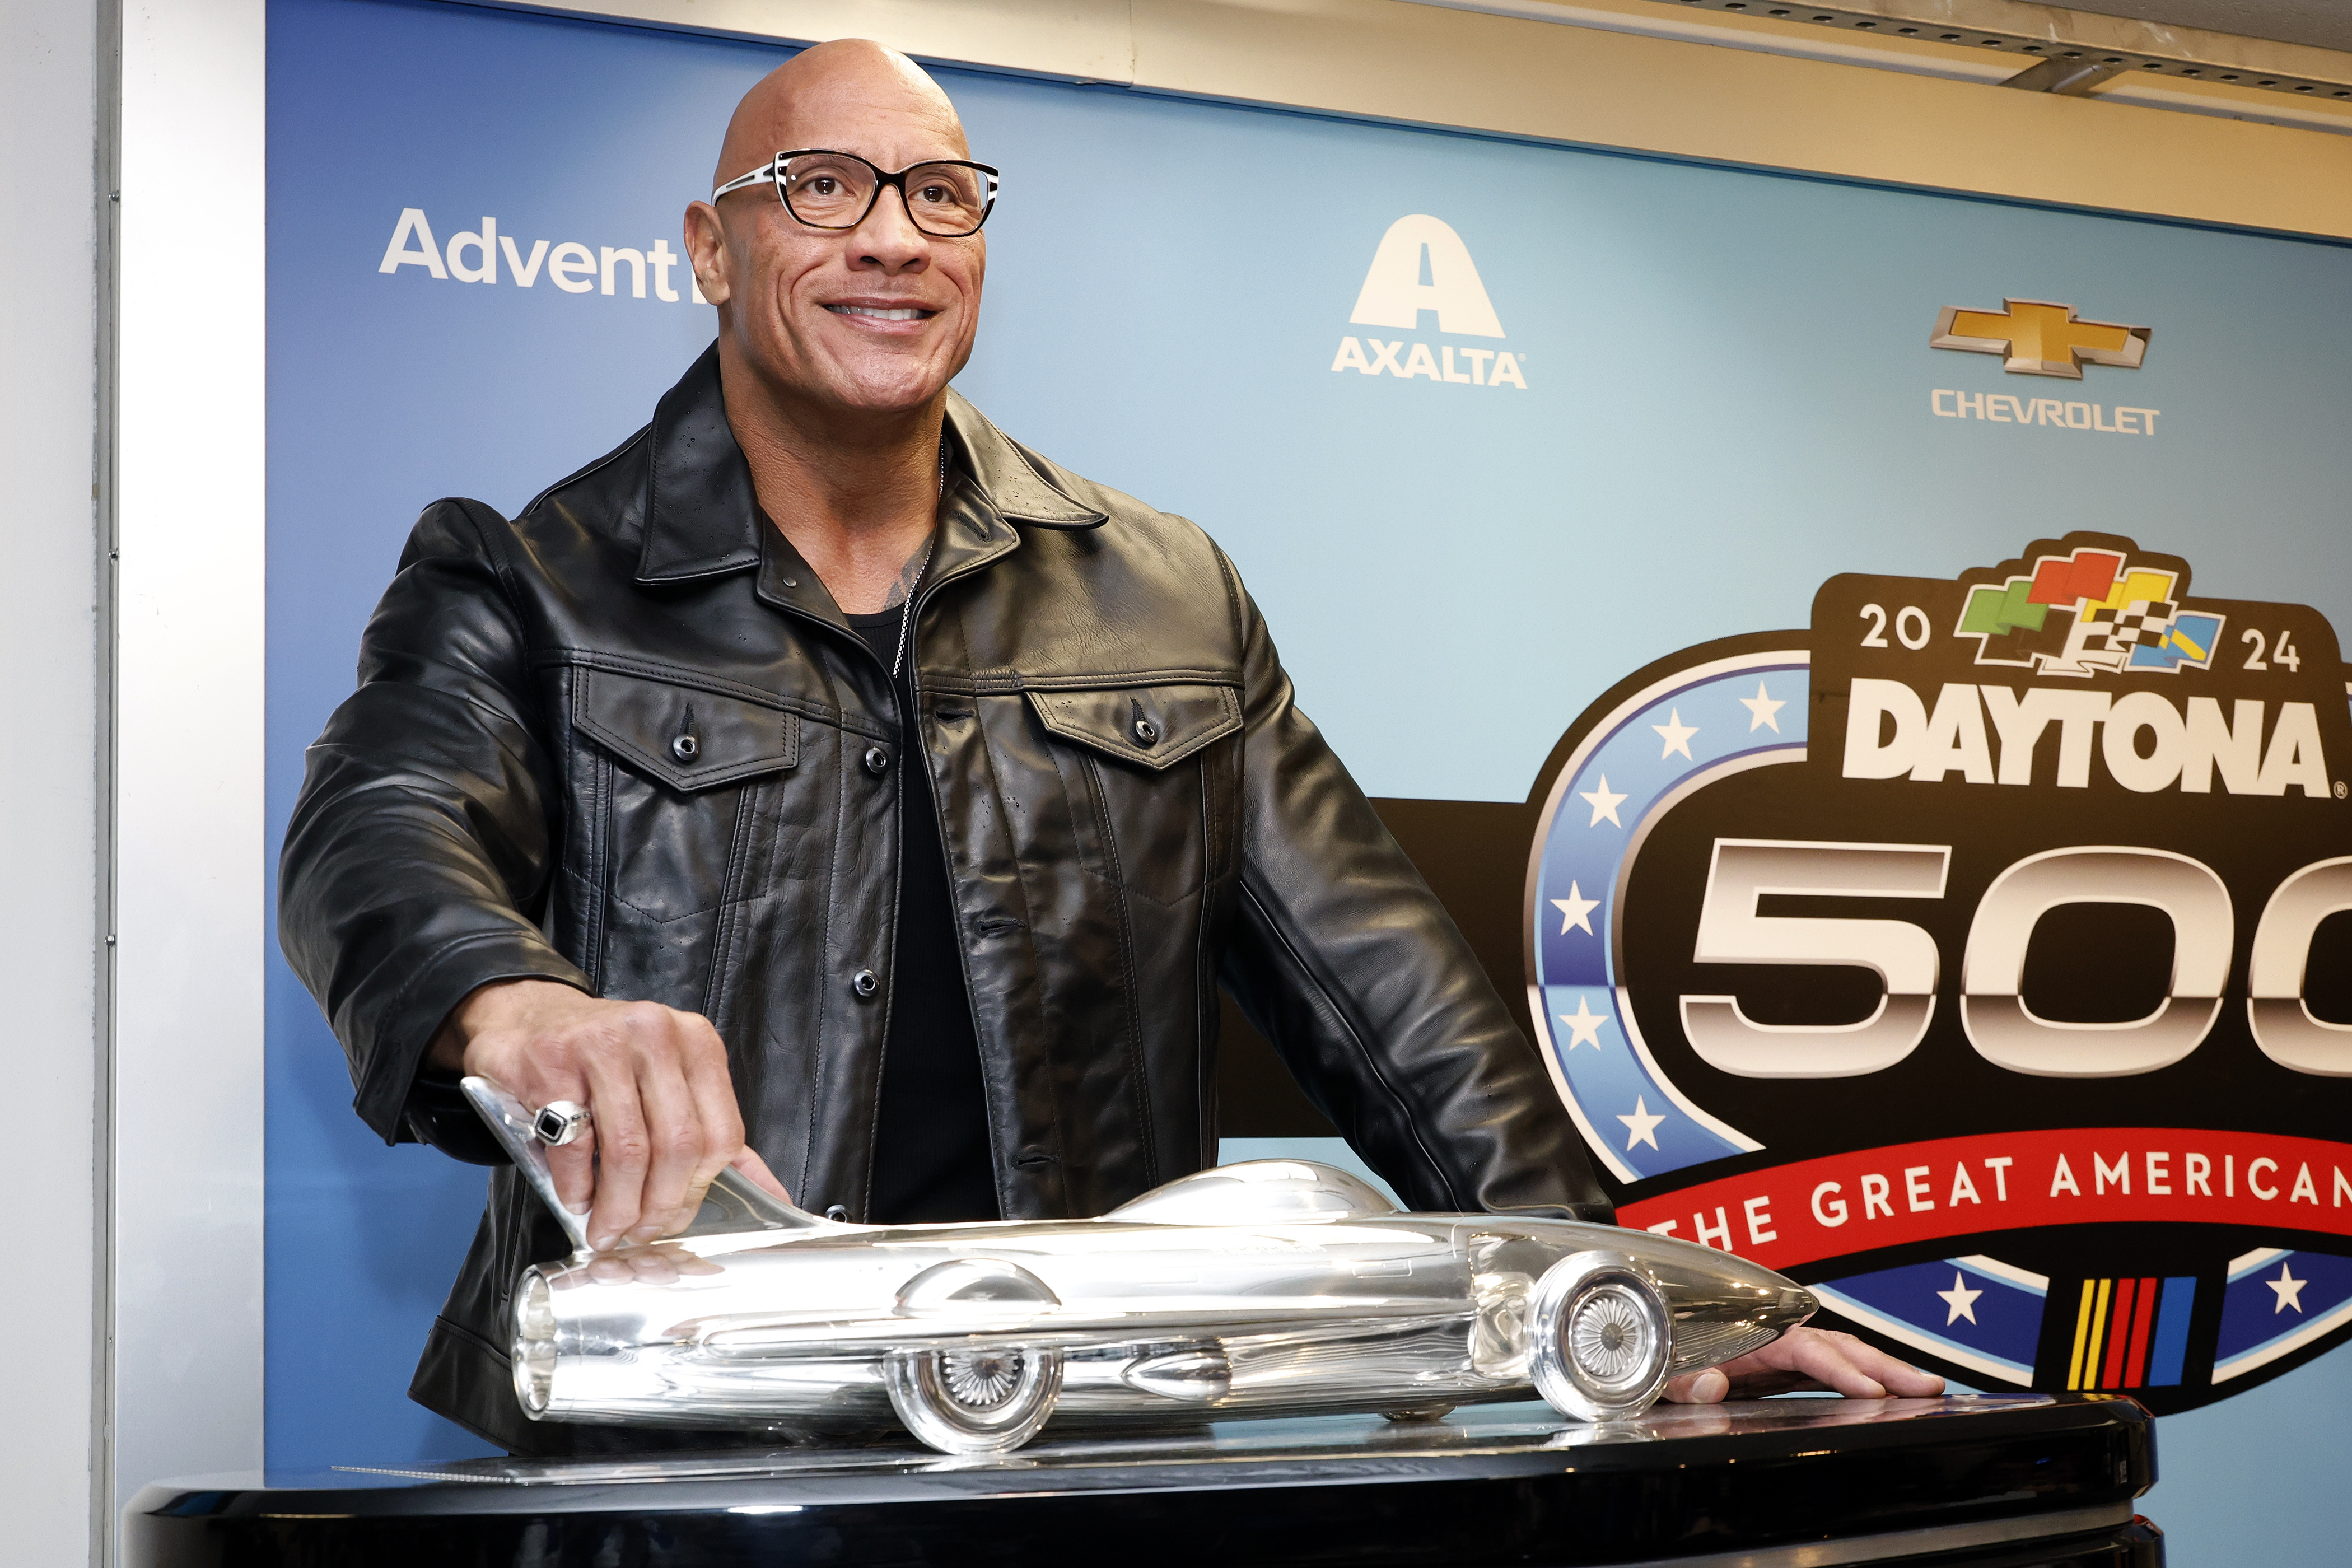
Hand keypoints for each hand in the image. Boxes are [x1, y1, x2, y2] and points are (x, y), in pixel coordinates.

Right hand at [428, 978, 788, 1249]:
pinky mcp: (555, 1063)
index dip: (698, 1190)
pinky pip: (576, 1145)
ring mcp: (604, 1044)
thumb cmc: (606, 1058)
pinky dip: (577, 1187)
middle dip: (658, 1206)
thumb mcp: (671, 1081)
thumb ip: (717, 1135)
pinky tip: (576, 1199)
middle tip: (638, 1233)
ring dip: (617, 1206)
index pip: (721, 1134)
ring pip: (629, 1150)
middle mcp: (657, 1035)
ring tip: (605, 1228)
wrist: (529, 1016)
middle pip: (679, 1146)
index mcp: (697, 1043)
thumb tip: (772, 1196)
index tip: (674, 1219)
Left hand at [1661, 1326, 1946, 1402]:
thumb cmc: (1654, 1354)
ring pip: (1842, 1356)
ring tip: (1929, 1390)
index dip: (1839, 1370)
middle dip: (1884, 1365)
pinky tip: (1891, 1398)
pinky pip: (1830, 1372)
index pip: (1805, 1349)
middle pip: (1837, 1347)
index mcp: (1748, 1334)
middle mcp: (1771, 1339)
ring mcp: (1781, 1354)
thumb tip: (1712, 1385)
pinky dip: (1862, 1380)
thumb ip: (1681, 1377)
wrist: (1642, 1346)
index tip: (1871, 1390)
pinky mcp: (1783, 1370)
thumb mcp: (1659, 1370)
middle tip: (1929, 1386)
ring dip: (1884, 1370)